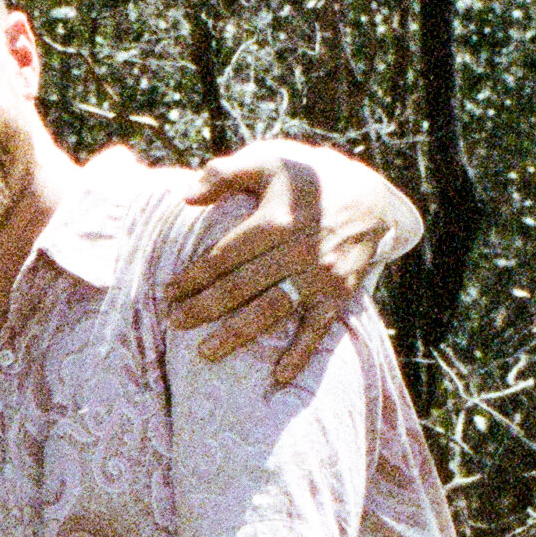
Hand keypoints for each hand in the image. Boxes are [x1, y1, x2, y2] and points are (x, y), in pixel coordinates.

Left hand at [169, 139, 419, 373]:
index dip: (192, 276)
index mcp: (275, 220)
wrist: (368, 194)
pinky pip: (318, 328)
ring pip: (272, 310)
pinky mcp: (339, 293)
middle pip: (241, 287)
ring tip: (206, 353)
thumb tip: (186, 197)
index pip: (223, 256)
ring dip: (238, 334)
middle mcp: (297, 251)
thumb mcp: (267, 160)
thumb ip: (224, 174)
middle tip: (174, 323)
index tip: (167, 292)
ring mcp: (319, 275)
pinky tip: (279, 376)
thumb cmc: (306, 176)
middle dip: (204, 308)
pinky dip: (300, 353)